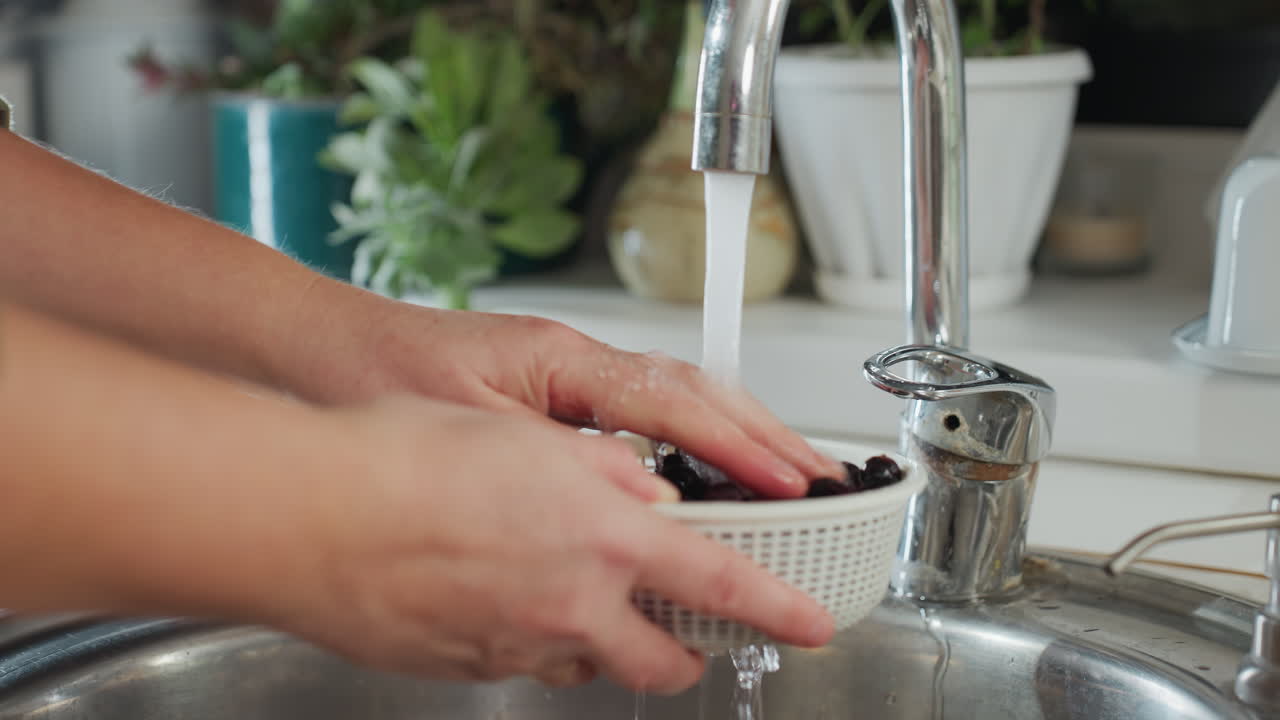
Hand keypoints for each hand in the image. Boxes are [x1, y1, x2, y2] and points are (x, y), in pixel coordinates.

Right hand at [281, 395, 832, 693]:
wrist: (307, 516)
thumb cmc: (403, 459)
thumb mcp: (526, 435)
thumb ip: (599, 471)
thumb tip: (639, 489)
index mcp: (602, 537)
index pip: (721, 584)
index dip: (778, 607)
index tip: (812, 623)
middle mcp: (572, 606)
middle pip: (661, 661)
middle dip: (684, 653)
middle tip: (682, 630)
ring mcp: (519, 647)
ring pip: (589, 664)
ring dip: (599, 640)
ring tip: (567, 591)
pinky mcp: (469, 668)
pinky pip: (524, 663)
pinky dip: (532, 638)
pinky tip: (499, 594)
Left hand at [287, 290, 844, 497]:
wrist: (321, 350)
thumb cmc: (377, 378)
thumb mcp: (465, 437)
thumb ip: (553, 469)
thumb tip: (637, 504)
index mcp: (562, 361)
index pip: (674, 403)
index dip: (737, 447)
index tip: (789, 482)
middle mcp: (577, 361)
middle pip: (697, 389)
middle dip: (764, 435)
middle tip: (821, 481)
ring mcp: (571, 374)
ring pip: (679, 398)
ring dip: (738, 435)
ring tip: (789, 476)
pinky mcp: (557, 394)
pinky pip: (647, 415)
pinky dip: (693, 441)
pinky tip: (709, 474)